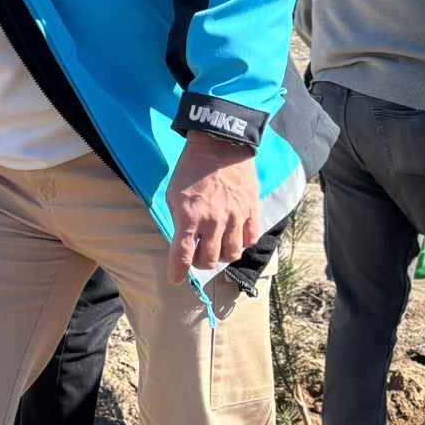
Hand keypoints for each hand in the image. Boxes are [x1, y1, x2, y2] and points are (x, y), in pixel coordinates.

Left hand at [166, 133, 260, 282]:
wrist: (219, 145)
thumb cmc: (191, 169)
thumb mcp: (173, 194)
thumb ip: (179, 220)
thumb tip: (183, 241)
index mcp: (189, 217)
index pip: (182, 256)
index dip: (177, 272)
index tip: (175, 279)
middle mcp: (213, 221)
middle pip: (208, 260)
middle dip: (200, 264)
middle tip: (198, 257)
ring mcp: (234, 217)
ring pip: (231, 254)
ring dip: (222, 256)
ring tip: (217, 248)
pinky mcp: (251, 210)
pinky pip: (250, 239)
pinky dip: (242, 244)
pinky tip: (235, 237)